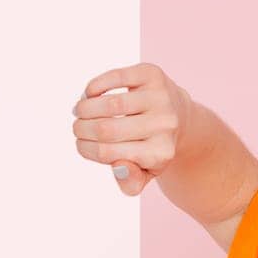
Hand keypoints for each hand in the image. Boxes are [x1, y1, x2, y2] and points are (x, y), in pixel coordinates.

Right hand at [71, 62, 192, 196]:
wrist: (179, 117)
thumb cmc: (153, 146)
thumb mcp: (145, 171)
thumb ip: (131, 182)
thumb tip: (119, 168)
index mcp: (160, 153)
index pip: (108, 154)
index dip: (85, 149)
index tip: (81, 144)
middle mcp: (165, 125)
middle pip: (106, 129)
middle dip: (82, 129)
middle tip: (78, 128)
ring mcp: (161, 99)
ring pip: (110, 104)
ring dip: (84, 108)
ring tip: (80, 112)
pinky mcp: (153, 76)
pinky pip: (117, 77)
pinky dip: (95, 86)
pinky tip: (90, 94)